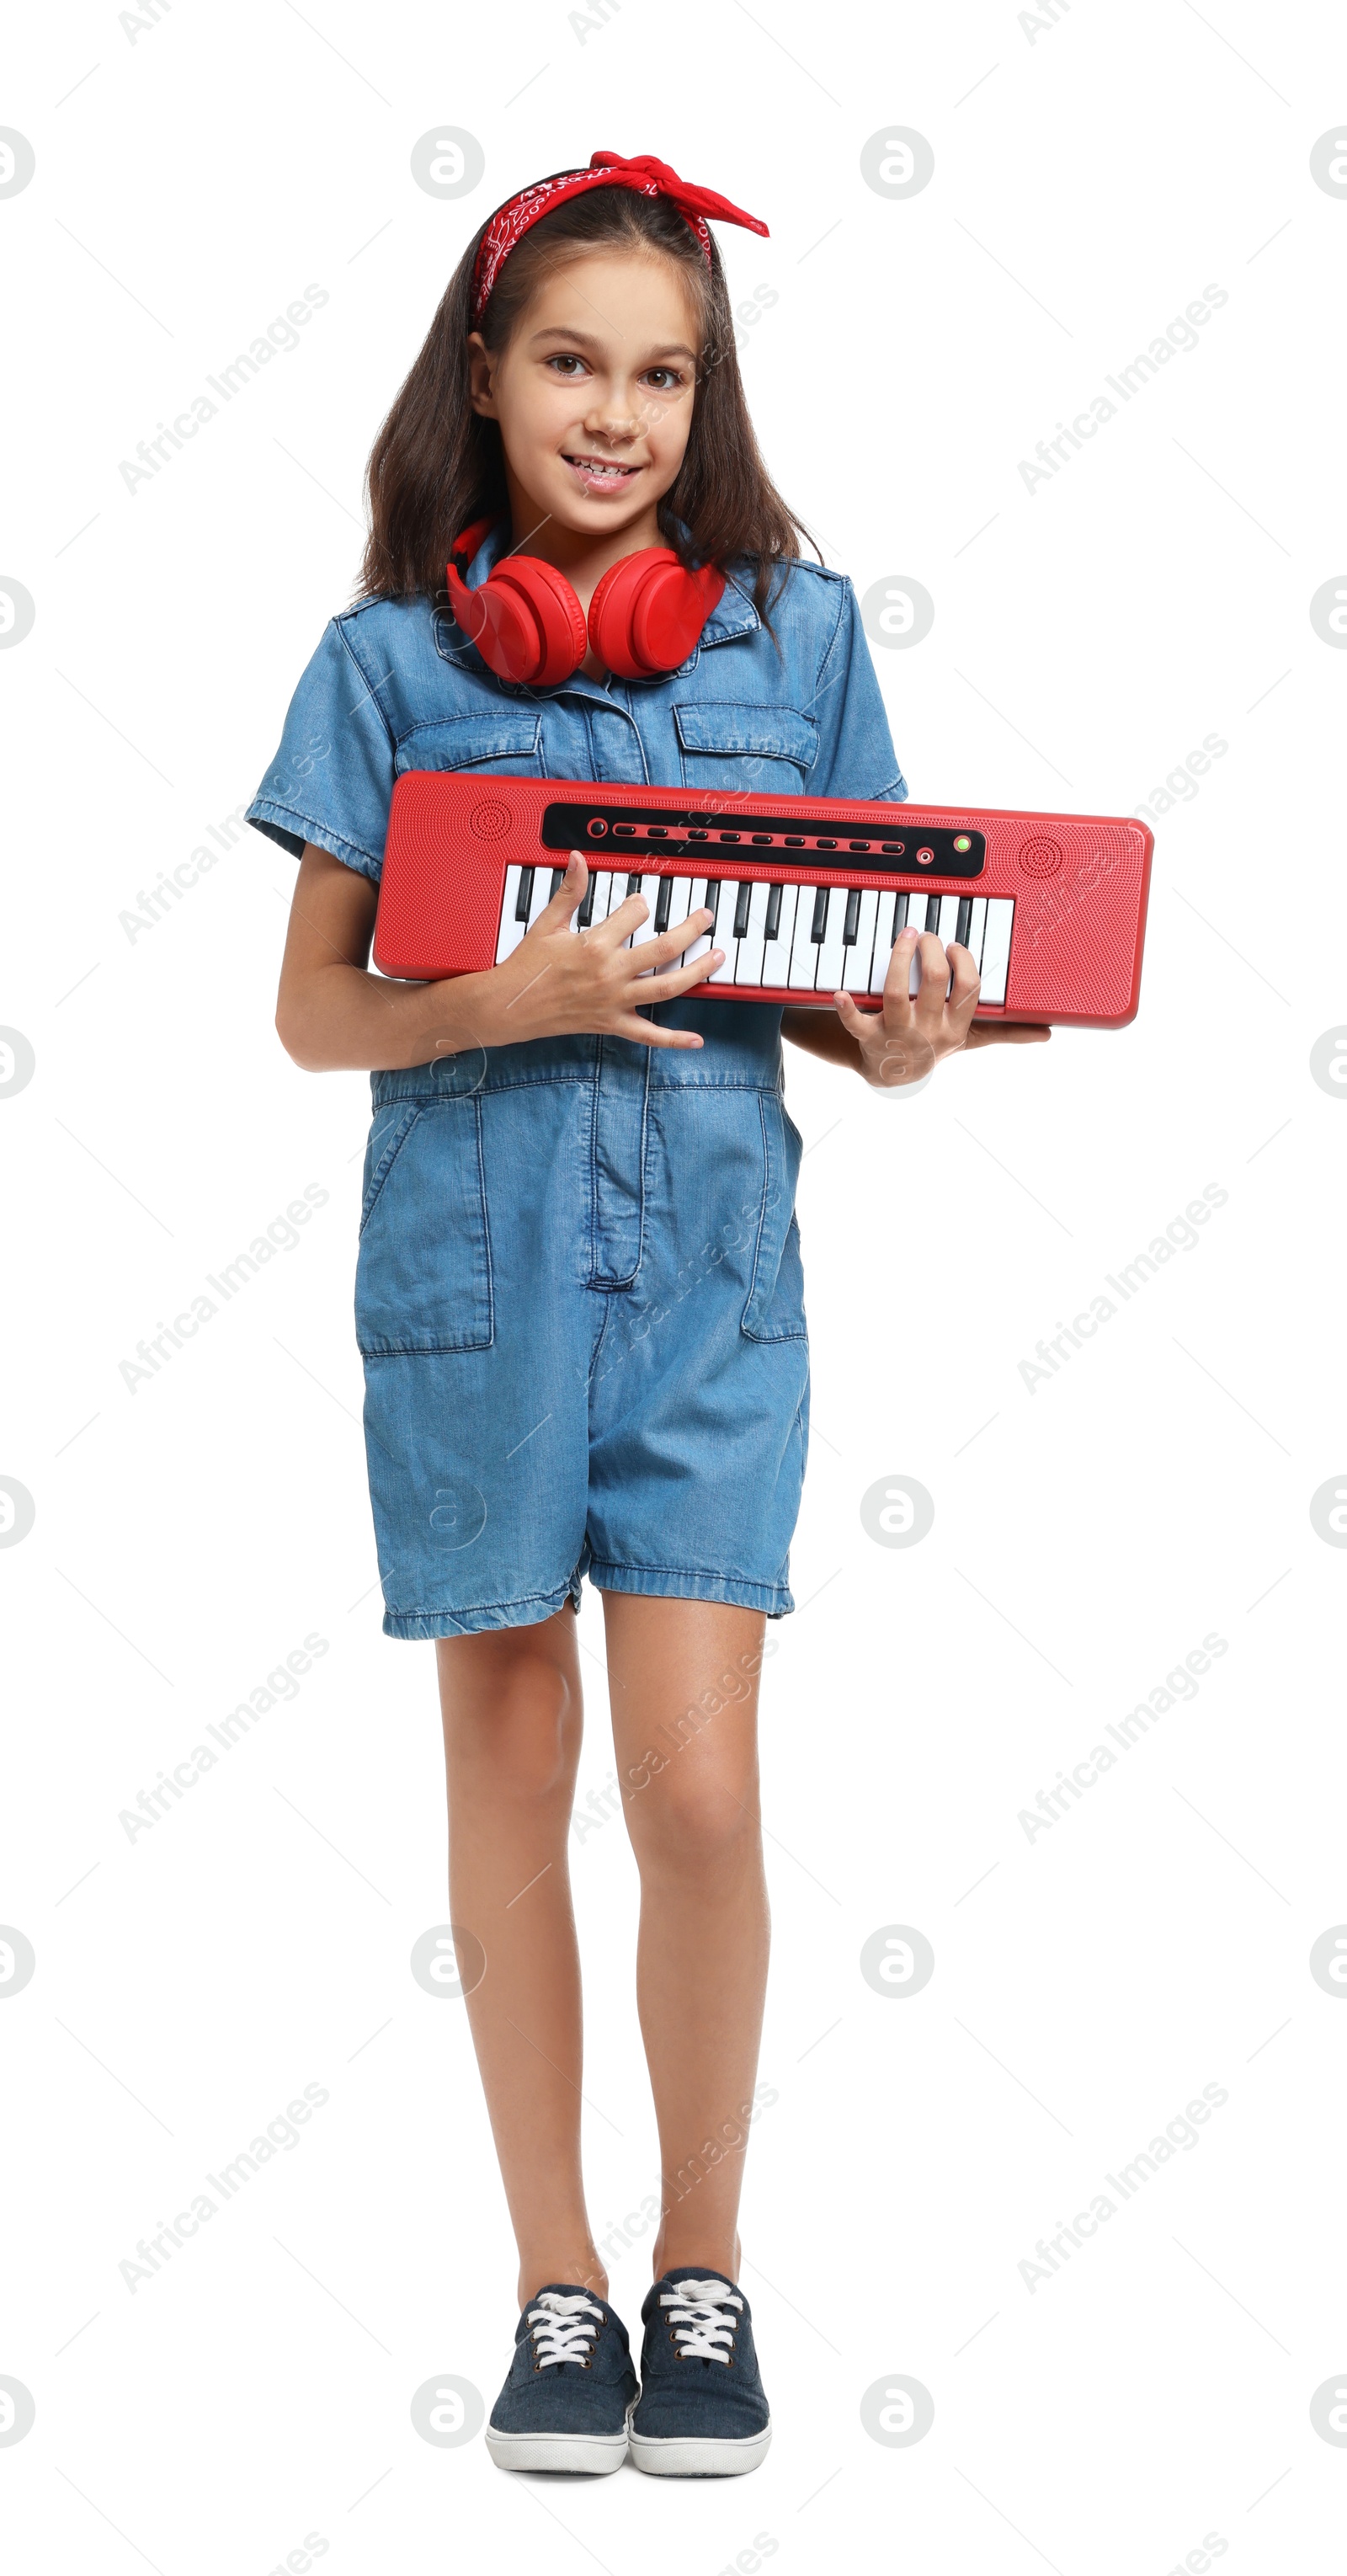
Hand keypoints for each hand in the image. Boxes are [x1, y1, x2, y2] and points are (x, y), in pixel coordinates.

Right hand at [472, 855, 722, 1049]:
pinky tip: (696, 1040)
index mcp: (595, 944)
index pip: (635, 914)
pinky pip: (648, 1035)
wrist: (510, 1006)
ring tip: (717, 957)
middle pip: (664, 947)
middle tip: (706, 917)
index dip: (643, 903)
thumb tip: (578, 858)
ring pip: (667, 986)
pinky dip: (673, 1040)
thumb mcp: (547, 923)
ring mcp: (614, 1000)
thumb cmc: (526, 966)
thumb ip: (570, 891)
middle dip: (691, 929)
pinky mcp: (612, 1023)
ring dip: (697, 971)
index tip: (644, 902)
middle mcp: (610, 973)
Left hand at [831, 926, 1049, 1087]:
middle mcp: (928, 1031)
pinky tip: (840, 992)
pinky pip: (855, 1024)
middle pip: (932, 981)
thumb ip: (1007, 1032)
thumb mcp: (971, 1040)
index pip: (968, 988)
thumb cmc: (934, 1044)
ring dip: (897, 959)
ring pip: (895, 992)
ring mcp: (897, 1035)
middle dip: (931, 950)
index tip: (955, 946)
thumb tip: (1048, 1033)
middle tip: (927, 936)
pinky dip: (845, 1008)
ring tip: (904, 937)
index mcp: (956, 1027)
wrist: (893, 1075)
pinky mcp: (868, 1039)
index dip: (963, 962)